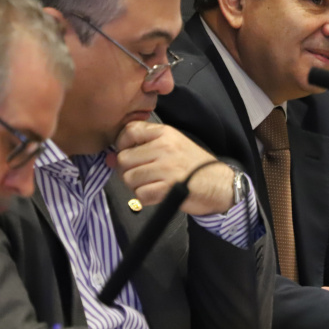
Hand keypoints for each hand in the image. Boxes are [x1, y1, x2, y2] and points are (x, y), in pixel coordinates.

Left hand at [111, 121, 234, 214]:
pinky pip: (140, 194)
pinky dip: (145, 198)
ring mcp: (166, 168)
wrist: (219, 184)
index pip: (129, 131)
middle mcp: (164, 148)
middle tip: (142, 175)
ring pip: (129, 178)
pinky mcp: (168, 188)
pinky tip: (157, 194)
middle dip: (128, 170)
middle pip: (124, 159)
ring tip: (152, 184)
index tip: (129, 154)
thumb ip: (142, 148)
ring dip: (137, 185)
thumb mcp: (173, 145)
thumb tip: (109, 158)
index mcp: (165, 133)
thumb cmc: (194, 165)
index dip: (121, 144)